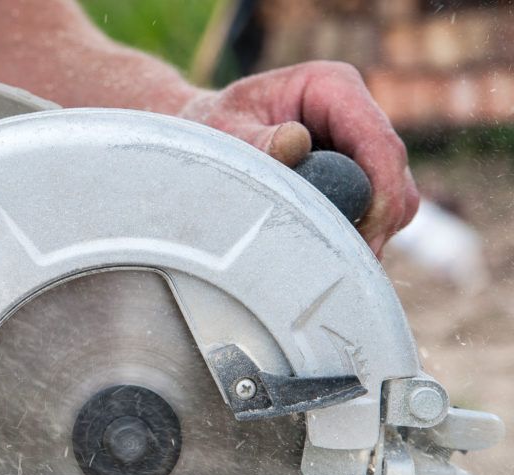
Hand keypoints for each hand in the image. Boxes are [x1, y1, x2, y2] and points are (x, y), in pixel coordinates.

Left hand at [177, 61, 418, 254]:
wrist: (205, 134)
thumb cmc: (211, 128)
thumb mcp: (224, 132)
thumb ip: (256, 140)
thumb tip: (296, 143)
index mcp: (332, 86)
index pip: (379, 142)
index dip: (382, 192)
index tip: (367, 235)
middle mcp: (355, 111)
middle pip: (394, 173)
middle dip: (380, 220)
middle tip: (350, 263)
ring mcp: (359, 144)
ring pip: (393, 195)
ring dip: (371, 230)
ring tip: (333, 261)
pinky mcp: (355, 173)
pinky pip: (375, 208)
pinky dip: (358, 232)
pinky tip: (328, 252)